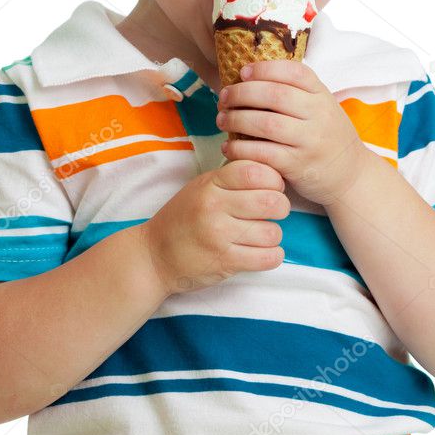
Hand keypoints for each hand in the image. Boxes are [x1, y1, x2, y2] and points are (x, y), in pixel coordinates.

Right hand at [140, 160, 290, 295]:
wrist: (153, 255)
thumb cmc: (182, 218)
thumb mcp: (201, 187)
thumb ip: (231, 178)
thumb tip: (271, 172)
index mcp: (210, 184)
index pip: (254, 171)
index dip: (273, 178)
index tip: (273, 187)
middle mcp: (214, 208)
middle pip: (270, 201)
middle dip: (281, 206)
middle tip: (275, 211)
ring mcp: (219, 237)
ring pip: (272, 232)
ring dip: (274, 235)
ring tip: (264, 234)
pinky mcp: (224, 262)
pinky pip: (266, 258)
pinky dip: (273, 255)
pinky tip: (264, 252)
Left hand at [216, 60, 370, 205]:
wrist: (351, 176)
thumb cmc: (327, 136)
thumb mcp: (321, 107)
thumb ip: (295, 92)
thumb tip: (249, 75)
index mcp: (322, 95)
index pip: (294, 72)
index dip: (264, 69)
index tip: (242, 72)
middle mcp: (319, 115)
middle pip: (274, 95)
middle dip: (242, 94)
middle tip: (223, 98)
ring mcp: (309, 141)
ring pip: (266, 124)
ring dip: (236, 120)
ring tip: (221, 120)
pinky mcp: (298, 166)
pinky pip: (263, 153)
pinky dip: (240, 149)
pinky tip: (228, 147)